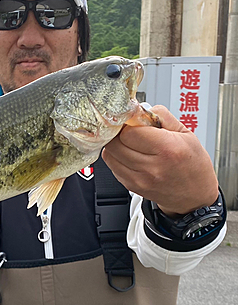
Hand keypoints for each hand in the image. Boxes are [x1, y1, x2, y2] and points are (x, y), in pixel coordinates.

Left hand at [102, 105, 218, 216]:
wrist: (194, 196)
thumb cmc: (193, 165)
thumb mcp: (186, 133)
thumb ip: (161, 116)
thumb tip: (140, 109)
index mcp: (168, 150)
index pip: (130, 131)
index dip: (129, 122)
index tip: (134, 120)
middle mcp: (151, 167)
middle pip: (115, 142)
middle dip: (119, 132)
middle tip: (129, 130)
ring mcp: (139, 179)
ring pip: (109, 154)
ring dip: (115, 144)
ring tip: (129, 142)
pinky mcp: (130, 185)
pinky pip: (111, 165)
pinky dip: (115, 156)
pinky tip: (128, 154)